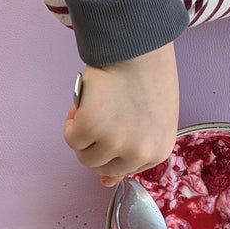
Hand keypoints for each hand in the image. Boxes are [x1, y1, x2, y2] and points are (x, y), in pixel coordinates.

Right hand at [64, 42, 179, 187]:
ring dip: (82, 135)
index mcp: (159, 151)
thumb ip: (135, 149)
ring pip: (84, 155)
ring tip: (90, 109)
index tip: (111, 130)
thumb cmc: (148, 75)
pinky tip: (81, 104)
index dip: (113, 149)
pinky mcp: (90, 127)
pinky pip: (71, 138)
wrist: (137, 45)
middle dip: (95, 145)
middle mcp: (138, 153)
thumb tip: (106, 182)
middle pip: (101, 167)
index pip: (125, 169)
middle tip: (99, 116)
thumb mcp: (153, 119)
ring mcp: (114, 143)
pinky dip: (71, 122)